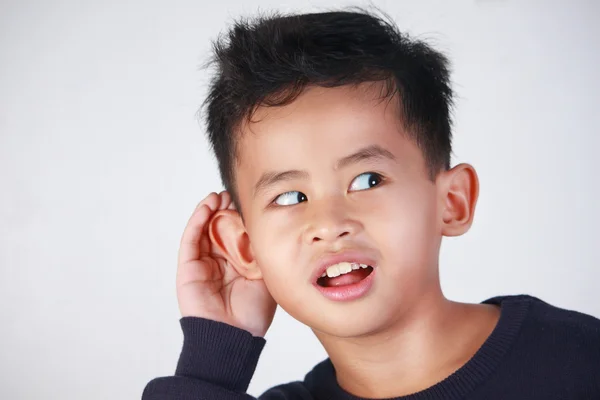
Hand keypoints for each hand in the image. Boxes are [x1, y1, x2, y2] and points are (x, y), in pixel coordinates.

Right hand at [176, 191, 275, 336]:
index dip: (240, 217)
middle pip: (218, 228)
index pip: (235, 234)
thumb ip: (261, 253)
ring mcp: (202, 264)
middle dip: (225, 209)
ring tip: (220, 195)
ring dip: (210, 210)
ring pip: (203, 230)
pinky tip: (207, 206)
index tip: (247, 200)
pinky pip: (190, 239)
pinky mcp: (188, 268)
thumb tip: (266, 226)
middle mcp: (218, 262)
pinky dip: (197, 220)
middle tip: (233, 193)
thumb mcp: (264, 276)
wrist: (234, 336)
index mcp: (236, 264)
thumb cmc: (252, 313)